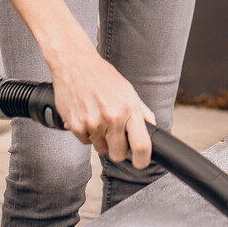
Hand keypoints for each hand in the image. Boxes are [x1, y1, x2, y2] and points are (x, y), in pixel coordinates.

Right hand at [46, 44, 156, 167]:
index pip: (141, 146)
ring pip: (101, 149)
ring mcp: (93, 123)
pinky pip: (86, 142)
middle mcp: (112, 118)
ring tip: (99, 119)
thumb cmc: (103, 76)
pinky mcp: (76, 126)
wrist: (75, 64)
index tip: (141, 162)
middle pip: (118, 154)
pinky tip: (87, 116)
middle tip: (116, 136)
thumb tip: (152, 128)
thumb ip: (141, 111)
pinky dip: (87, 134)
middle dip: (118, 149)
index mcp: (129, 109)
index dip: (142, 160)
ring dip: (101, 140)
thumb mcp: (128, 90)